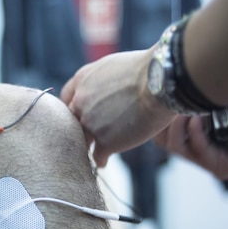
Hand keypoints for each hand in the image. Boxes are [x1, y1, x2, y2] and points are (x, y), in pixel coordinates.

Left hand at [61, 48, 175, 166]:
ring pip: (84, 140)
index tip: (79, 115)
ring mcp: (91, 124)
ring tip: (95, 151)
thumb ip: (100, 80)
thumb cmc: (146, 70)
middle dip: (80, 128)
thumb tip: (105, 90)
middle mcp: (80, 103)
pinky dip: (101, 160)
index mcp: (81, 81)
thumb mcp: (113, 65)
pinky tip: (104, 162)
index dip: (74, 108)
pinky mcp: (105, 142)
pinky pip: (97, 156)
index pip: (66, 99)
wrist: (161, 82)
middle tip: (87, 136)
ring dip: (90, 145)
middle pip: (73, 122)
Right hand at [153, 97, 227, 178]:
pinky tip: (198, 119)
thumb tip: (171, 75)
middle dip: (162, 123)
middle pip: (165, 143)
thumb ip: (195, 92)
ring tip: (183, 110)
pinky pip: (199, 153)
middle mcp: (200, 152)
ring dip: (177, 127)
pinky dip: (196, 134)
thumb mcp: (218, 96)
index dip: (157, 118)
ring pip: (178, 149)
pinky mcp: (222, 168)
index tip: (157, 98)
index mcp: (195, 138)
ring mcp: (209, 162)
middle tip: (166, 104)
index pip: (163, 134)